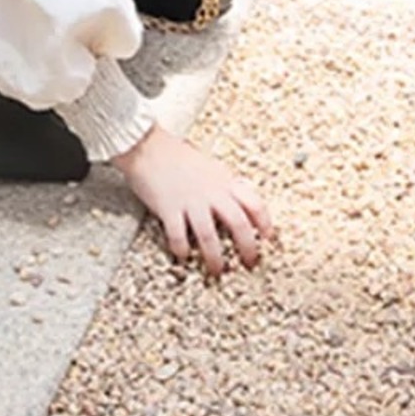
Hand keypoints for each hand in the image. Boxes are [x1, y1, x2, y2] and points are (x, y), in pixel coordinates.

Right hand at [110, 123, 274, 276]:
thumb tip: (235, 199)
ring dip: (215, 258)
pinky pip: (178, 235)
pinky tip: (183, 255)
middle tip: (249, 263)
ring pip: (209, 236)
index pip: (254, 203)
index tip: (268, 238)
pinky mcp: (168, 208)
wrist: (146, 145)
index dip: (265, 223)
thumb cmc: (174, 154)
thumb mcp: (208, 165)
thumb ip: (223, 184)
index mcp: (223, 181)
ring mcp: (189, 201)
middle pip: (238, 224)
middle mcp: (211, 192)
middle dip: (247, 248)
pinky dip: (182, 249)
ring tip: (216, 270)